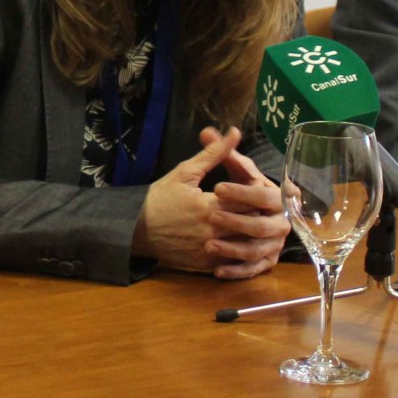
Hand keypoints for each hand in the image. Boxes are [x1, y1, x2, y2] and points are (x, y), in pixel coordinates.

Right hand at [131, 127, 289, 278]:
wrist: (136, 228)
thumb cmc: (160, 197)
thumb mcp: (185, 172)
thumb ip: (214, 153)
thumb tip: (234, 132)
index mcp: (210, 206)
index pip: (250, 201)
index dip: (256, 194)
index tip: (257, 189)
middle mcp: (213, 231)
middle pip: (251, 224)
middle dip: (257, 214)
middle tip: (261, 206)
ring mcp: (210, 251)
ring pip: (245, 245)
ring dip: (250, 234)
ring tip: (251, 223)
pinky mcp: (206, 265)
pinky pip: (233, 262)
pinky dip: (239, 252)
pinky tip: (239, 241)